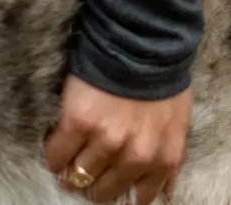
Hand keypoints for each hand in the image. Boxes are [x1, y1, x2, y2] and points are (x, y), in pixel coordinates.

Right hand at [42, 74, 190, 203]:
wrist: (142, 42)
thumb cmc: (161, 82)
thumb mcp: (177, 124)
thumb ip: (168, 158)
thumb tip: (164, 193)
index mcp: (164, 157)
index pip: (139, 198)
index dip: (120, 190)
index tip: (110, 181)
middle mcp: (137, 156)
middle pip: (102, 191)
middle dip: (93, 182)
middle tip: (87, 166)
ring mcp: (107, 141)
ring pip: (78, 177)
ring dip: (70, 170)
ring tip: (71, 156)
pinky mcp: (78, 125)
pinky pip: (56, 156)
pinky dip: (53, 155)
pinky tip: (59, 144)